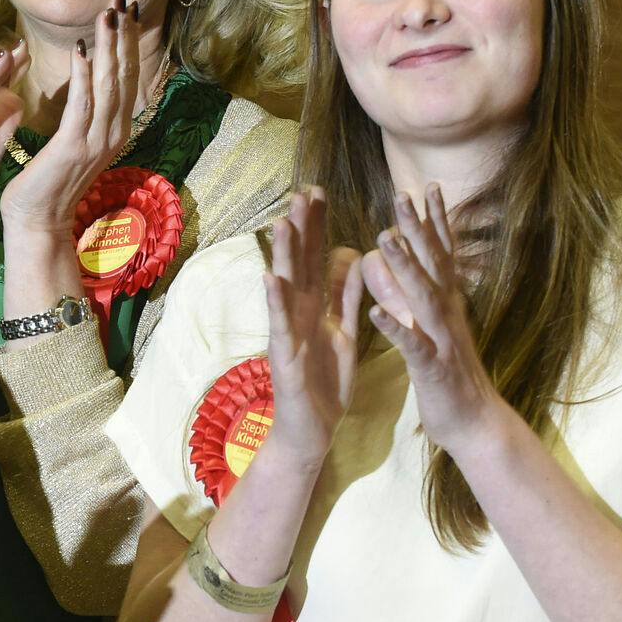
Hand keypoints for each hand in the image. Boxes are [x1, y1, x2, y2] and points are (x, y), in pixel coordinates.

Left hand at [0, 0, 140, 234]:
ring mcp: (96, 140)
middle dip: (124, 35)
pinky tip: (81, 47)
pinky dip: (82, 73)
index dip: (129, 42)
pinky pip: (82, 104)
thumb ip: (85, 113)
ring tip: (108, 13)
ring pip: (108, 84)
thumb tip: (87, 78)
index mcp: (114, 129)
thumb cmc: (50, 182)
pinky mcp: (73, 146)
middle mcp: (113, 132)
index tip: (128, 10)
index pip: (127, 77)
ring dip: (108, 46)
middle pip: (124, 74)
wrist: (39, 222)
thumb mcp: (74, 142)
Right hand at [261, 187, 365, 462]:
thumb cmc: (325, 385)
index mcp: (316, 307)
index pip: (316, 258)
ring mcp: (287, 331)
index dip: (317, 226)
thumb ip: (346, 297)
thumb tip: (350, 256)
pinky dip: (275, 301)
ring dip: (283, 256)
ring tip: (282, 223)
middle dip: (301, 228)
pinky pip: (280, 324)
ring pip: (285, 287)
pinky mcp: (284, 354)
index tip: (318, 192)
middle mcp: (297, 314)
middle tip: (302, 192)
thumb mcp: (343, 332)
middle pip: (299, 263)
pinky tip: (271, 278)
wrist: (311, 430)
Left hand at [362, 185, 504, 453]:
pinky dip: (395, 328)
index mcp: (446, 304)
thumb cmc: (449, 374)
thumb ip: (412, 295)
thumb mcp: (431, 327)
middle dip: (418, 228)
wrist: (475, 422)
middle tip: (402, 192)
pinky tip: (375, 313)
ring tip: (384, 236)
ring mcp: (442, 339)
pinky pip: (412, 346)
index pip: (442, 254)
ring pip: (422, 297)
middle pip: (433, 264)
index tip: (427, 185)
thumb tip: (393, 262)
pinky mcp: (431, 368)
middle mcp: (448, 314)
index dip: (435, 221)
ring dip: (405, 266)